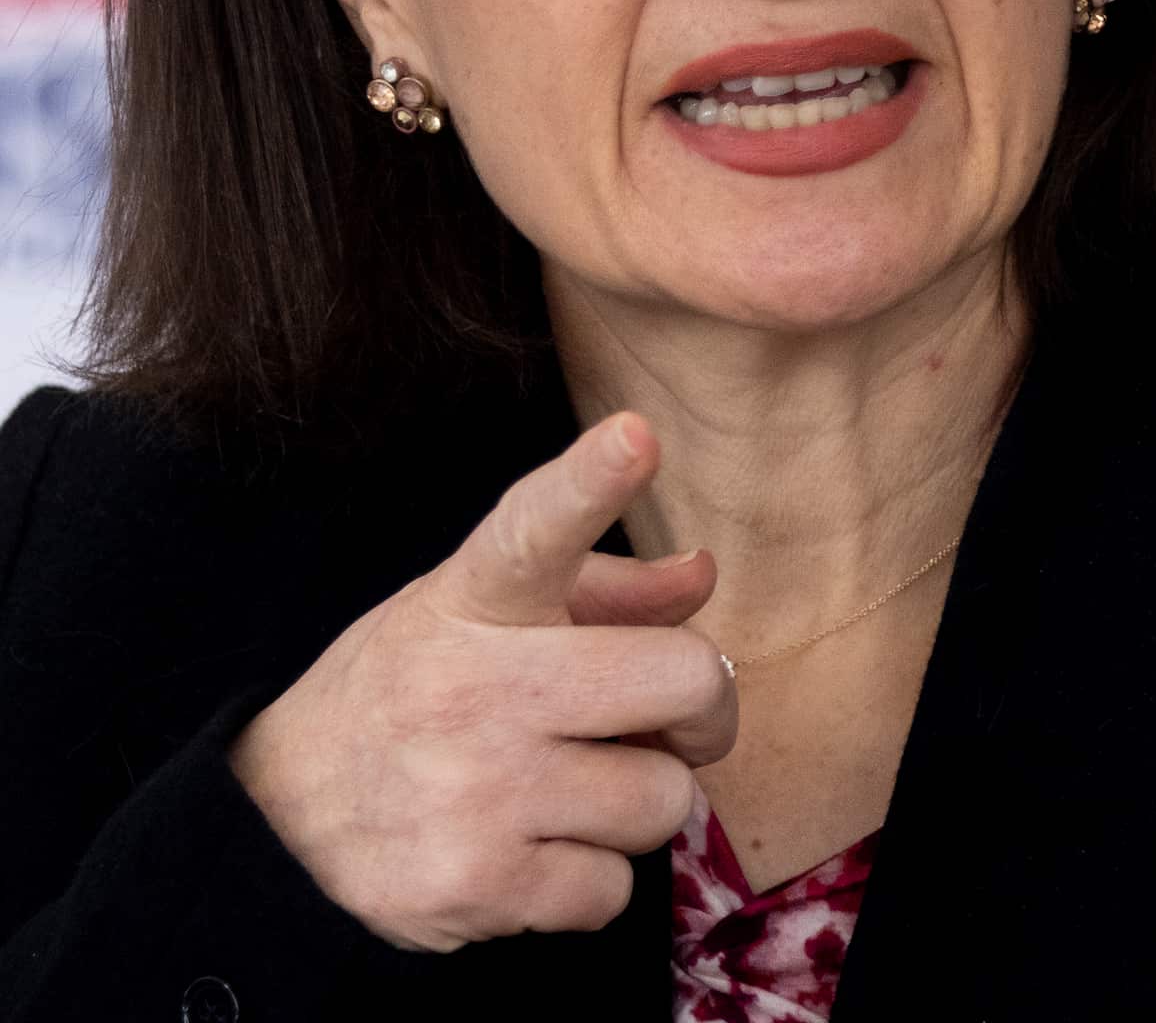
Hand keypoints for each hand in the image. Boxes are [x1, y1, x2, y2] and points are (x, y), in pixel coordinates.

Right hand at [226, 410, 735, 951]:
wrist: (281, 812)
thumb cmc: (416, 688)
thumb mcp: (484, 611)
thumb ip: (603, 590)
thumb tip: (702, 574)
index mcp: (476, 596)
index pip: (538, 527)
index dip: (591, 481)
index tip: (636, 436)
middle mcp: (478, 685)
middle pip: (683, 680)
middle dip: (701, 709)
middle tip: (666, 719)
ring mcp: (479, 791)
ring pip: (664, 799)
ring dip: (638, 802)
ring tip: (572, 788)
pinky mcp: (479, 886)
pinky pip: (615, 890)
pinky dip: (591, 879)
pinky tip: (533, 850)